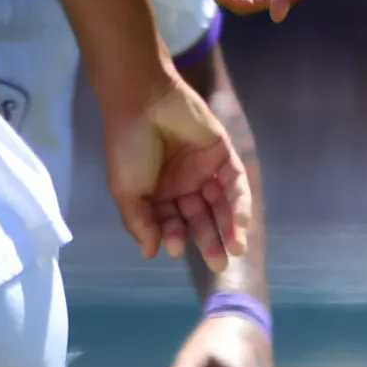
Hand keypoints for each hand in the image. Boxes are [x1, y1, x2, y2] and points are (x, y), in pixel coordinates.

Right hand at [100, 73, 250, 263]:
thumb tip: (151, 253)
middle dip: (210, 241)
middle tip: (220, 264)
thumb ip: (140, 222)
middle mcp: (182, 184)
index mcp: (158, 194)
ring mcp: (203, 169)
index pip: (172, 223)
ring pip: (221, 205)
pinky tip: (239, 221)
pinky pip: (235, 183)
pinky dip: (238, 202)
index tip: (175, 248)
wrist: (142, 101)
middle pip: (201, 218)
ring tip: (236, 250)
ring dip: (230, 227)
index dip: (175, 236)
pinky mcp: (222, 154)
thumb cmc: (128, 146)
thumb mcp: (126, 190)